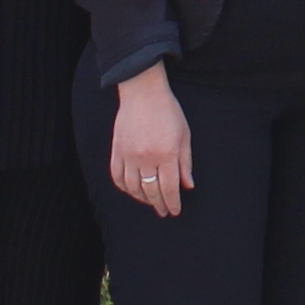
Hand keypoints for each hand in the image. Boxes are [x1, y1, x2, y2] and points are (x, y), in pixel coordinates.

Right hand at [108, 72, 192, 215]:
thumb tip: (188, 186)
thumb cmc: (168, 111)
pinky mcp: (117, 151)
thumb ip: (185, 163)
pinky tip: (132, 190)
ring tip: (150, 201)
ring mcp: (129, 155)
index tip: (174, 211)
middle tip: (163, 211)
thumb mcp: (184, 135)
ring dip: (142, 199)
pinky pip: (117, 177)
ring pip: (133, 188)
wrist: (142, 92)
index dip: (172, 203)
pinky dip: (124, 188)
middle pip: (152, 191)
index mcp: (166, 154)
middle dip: (159, 204)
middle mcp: (146, 158)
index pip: (170, 188)